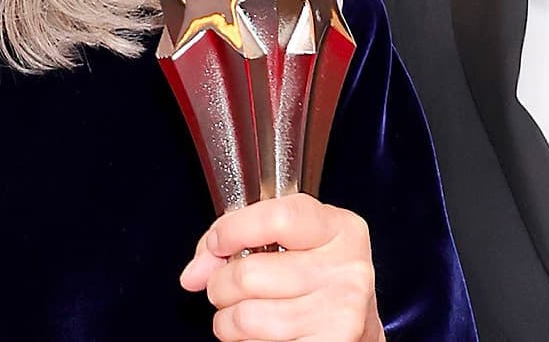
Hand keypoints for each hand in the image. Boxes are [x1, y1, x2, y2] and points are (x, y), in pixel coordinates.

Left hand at [178, 193, 384, 341]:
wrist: (354, 328)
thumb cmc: (316, 281)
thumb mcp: (290, 243)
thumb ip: (239, 240)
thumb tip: (194, 273)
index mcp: (340, 230)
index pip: (277, 218)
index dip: (232, 230)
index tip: (217, 244)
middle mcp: (347, 270)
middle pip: (249, 274)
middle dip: (221, 285)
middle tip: (231, 289)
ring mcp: (339, 314)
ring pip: (245, 317)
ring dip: (229, 320)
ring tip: (246, 315)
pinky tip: (262, 335)